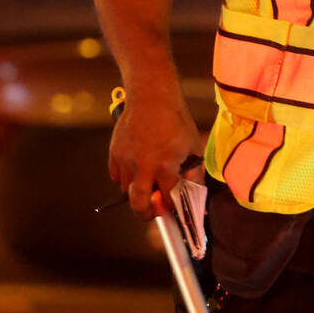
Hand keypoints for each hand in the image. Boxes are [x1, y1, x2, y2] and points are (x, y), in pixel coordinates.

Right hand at [108, 91, 202, 218]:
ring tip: (148, 180)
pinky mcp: (115, 153)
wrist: (151, 98)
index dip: (172, 208)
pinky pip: (116, 175)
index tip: (173, 208)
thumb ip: (194, 175)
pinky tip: (137, 168)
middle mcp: (144, 166)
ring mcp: (126, 160)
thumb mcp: (193, 148)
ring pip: (127, 190)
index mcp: (166, 166)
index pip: (168, 200)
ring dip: (137, 191)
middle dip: (146, 214)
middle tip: (152, 212)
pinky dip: (125, 177)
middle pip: (139, 204)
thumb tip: (198, 197)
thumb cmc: (176, 122)